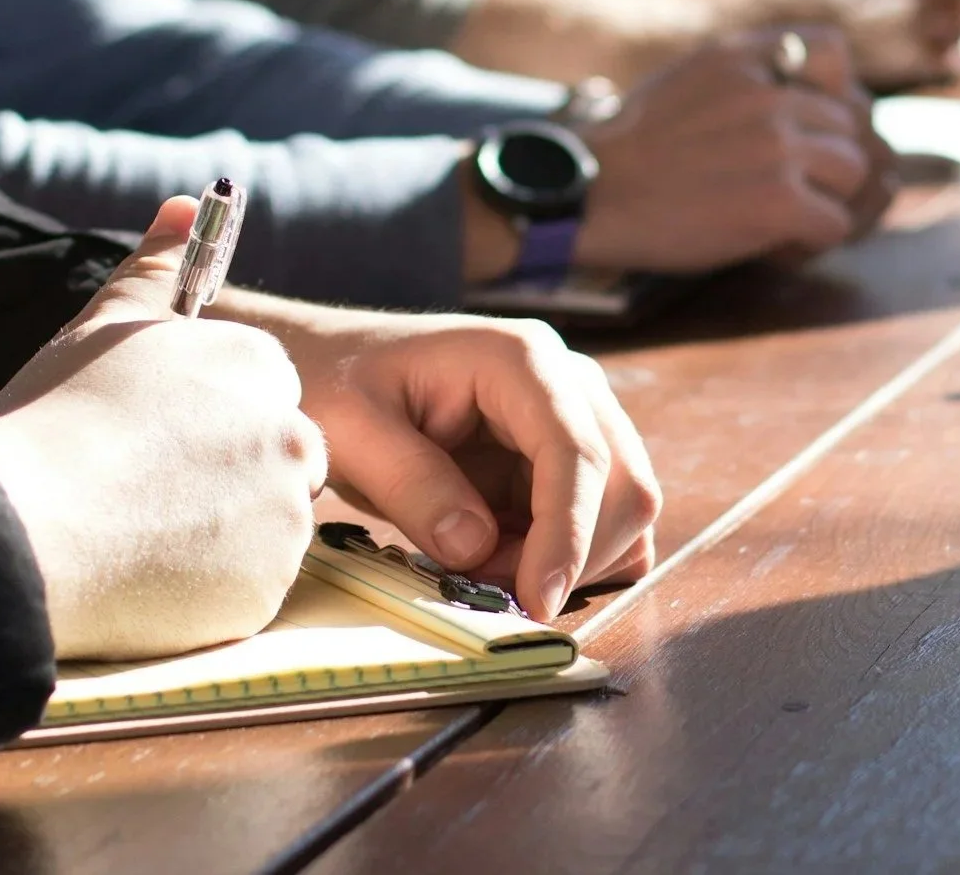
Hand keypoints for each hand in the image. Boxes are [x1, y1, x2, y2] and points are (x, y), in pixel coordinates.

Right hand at [0, 199, 325, 659]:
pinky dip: (206, 589)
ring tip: (133, 533)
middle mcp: (291, 435)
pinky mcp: (267, 590)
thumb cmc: (54, 419)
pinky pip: (246, 589)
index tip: (154, 441)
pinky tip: (143, 576)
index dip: (204, 422)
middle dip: (224, 478)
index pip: (261, 393)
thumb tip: (185, 204)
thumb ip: (156, 267)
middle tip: (143, 493)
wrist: (21, 528)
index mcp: (258, 366)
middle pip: (276, 460)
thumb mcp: (104, 326)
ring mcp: (285, 517)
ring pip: (264, 527)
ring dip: (217, 534)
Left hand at [254, 311, 661, 621]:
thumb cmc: (338, 383)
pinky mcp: (567, 458)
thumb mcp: (352, 430)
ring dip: (570, 561)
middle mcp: (568, 382)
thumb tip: (476, 548)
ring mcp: (576, 418)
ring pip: (624, 509)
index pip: (576, 451)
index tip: (537, 601)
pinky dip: (571, 558)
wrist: (335, 365)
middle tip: (487, 588)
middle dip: (570, 555)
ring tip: (484, 567)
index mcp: (520, 359)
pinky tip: (507, 560)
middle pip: (623, 483)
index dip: (567, 533)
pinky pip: (604, 521)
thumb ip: (413, 485)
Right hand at [571, 27, 895, 271]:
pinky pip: (836, 224)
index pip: (832, 51)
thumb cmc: (633, 148)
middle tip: (791, 189)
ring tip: (784, 219)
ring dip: (827, 201)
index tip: (803, 124)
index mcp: (743, 56)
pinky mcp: (778, 202)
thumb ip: (745, 74)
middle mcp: (768, 93)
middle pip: (850, 123)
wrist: (588, 195)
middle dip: (828, 160)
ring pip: (854, 173)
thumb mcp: (687, 76)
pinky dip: (810, 242)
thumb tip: (806, 94)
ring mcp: (777, 146)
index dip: (830, 91)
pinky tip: (774, 245)